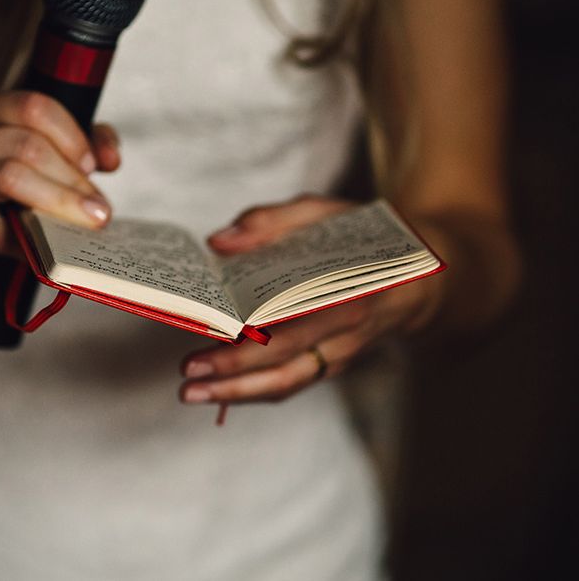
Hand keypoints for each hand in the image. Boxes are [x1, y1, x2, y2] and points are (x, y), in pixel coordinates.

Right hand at [0, 90, 119, 268]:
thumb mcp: (31, 154)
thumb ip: (78, 144)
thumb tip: (110, 157)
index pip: (34, 107)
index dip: (72, 135)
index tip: (92, 164)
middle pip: (28, 145)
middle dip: (73, 178)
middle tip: (100, 206)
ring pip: (13, 177)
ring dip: (62, 202)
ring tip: (88, 221)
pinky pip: (6, 227)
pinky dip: (40, 236)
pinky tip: (56, 244)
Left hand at [179, 195, 436, 404]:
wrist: (419, 276)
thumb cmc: (363, 239)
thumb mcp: (325, 213)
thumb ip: (273, 221)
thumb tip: (219, 242)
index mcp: (346, 292)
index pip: (290, 327)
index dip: (248, 344)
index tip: (204, 342)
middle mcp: (345, 333)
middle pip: (285, 367)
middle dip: (233, 377)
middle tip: (187, 377)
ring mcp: (341, 354)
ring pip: (288, 383)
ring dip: (239, 393)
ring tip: (194, 392)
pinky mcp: (334, 362)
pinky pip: (294, 381)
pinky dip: (256, 387)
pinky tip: (221, 385)